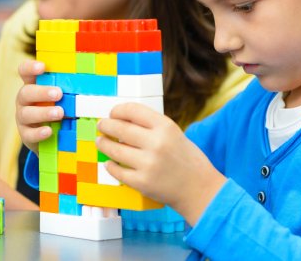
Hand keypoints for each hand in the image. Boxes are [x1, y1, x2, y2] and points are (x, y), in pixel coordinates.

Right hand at [15, 60, 63, 153]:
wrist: (49, 137)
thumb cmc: (58, 109)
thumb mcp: (63, 97)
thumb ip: (72, 89)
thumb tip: (98, 82)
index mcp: (33, 85)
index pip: (25, 71)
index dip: (30, 68)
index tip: (42, 67)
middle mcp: (25, 100)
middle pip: (26, 92)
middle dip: (42, 92)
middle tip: (59, 93)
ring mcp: (23, 117)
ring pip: (26, 113)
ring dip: (43, 112)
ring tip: (59, 113)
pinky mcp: (25, 134)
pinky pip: (28, 133)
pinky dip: (38, 132)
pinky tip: (49, 131)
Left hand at [95, 103, 225, 223]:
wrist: (200, 189)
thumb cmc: (186, 160)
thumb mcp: (174, 134)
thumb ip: (151, 127)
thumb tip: (121, 120)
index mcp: (166, 127)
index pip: (133, 110)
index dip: (117, 110)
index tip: (112, 113)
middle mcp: (156, 143)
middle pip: (119, 128)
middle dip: (106, 126)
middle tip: (101, 126)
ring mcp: (148, 164)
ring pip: (115, 150)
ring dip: (104, 144)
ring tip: (100, 142)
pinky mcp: (142, 182)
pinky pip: (118, 171)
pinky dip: (110, 166)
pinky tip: (109, 163)